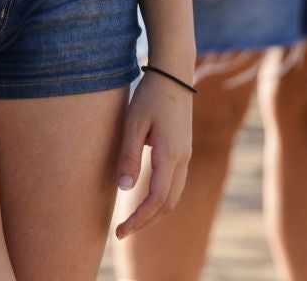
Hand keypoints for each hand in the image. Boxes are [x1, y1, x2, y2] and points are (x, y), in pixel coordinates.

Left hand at [115, 70, 192, 238]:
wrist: (173, 75)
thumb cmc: (149, 96)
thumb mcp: (133, 123)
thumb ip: (129, 155)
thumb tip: (125, 188)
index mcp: (170, 154)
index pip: (156, 199)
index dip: (139, 219)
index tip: (120, 230)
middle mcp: (182, 160)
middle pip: (168, 204)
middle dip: (146, 222)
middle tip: (121, 231)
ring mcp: (185, 156)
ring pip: (174, 196)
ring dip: (154, 213)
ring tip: (131, 220)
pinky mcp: (183, 152)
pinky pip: (175, 185)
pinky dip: (161, 200)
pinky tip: (144, 199)